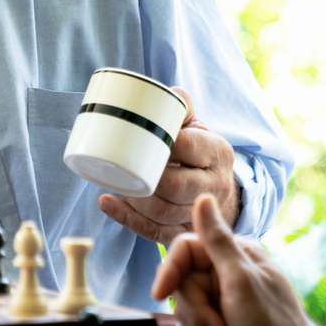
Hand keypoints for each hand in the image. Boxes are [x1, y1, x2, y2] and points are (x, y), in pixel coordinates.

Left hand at [98, 87, 237, 244]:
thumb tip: (154, 93)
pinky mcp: (185, 231)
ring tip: (115, 183)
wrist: (218, 184)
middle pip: (177, 187)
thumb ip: (178, 106)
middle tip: (123, 164)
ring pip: (166, 213)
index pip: (188, 147)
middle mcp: (214, 184)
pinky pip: (156, 232)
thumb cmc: (197, 148)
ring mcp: (201, 212)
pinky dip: (127, 218)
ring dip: (136, 201)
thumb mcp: (196, 124)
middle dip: (148, 179)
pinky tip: (107, 202)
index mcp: (217, 152)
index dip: (163, 144)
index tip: (140, 137)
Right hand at [152, 194, 325, 325]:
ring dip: (199, 325)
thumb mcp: (241, 280)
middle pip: (182, 281)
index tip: (160, 294)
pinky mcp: (220, 318)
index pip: (185, 249)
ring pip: (185, 304)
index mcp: (235, 253)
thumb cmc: (273, 325)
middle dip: (195, 309)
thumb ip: (218, 240)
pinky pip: (192, 321)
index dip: (169, 271)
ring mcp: (222, 296)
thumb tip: (203, 197)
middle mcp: (226, 270)